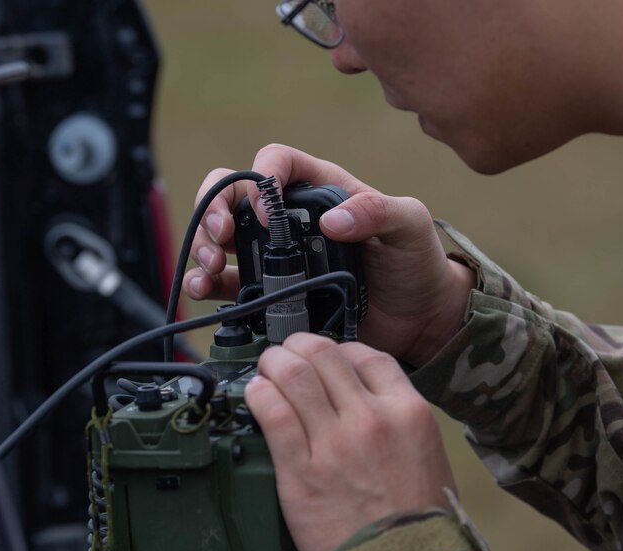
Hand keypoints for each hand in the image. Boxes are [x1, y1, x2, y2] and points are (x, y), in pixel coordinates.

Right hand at [183, 144, 475, 366]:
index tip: (266, 210)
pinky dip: (207, 286)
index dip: (261, 177)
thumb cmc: (416, 261)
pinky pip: (228, 285)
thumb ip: (378, 211)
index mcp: (319, 189)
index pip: (275, 162)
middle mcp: (289, 219)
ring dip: (202, 247)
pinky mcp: (271, 294)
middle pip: (231, 195)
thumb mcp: (409, 225)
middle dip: (213, 210)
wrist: (420, 318)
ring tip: (210, 268)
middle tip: (220, 237)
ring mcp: (276, 257)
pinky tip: (206, 292)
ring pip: (219, 238)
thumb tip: (332, 221)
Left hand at [243, 333, 455, 550]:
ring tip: (266, 369)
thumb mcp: (429, 457)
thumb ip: (400, 423)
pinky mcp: (302, 471)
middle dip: (298, 347)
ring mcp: (335, 442)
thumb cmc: (422, 524)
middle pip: (325, 354)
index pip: (367, 355)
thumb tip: (370, 405)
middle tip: (286, 356)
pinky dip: (259, 395)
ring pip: (294, 375)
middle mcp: (372, 418)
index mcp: (408, 412)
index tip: (327, 359)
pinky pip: (273, 414)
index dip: (340, 350)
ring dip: (274, 363)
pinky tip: (256, 394)